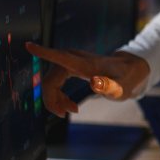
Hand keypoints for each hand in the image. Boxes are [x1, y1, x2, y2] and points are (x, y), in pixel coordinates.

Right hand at [25, 42, 150, 116]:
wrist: (130, 70)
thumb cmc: (127, 79)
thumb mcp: (122, 87)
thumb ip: (110, 86)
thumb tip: (94, 84)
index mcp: (85, 63)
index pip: (61, 57)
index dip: (44, 52)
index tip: (29, 45)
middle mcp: (74, 59)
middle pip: (50, 79)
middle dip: (51, 99)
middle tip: (64, 114)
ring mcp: (70, 62)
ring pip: (50, 82)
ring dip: (55, 99)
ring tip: (71, 111)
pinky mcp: (69, 67)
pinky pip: (54, 82)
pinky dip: (58, 96)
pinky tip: (70, 106)